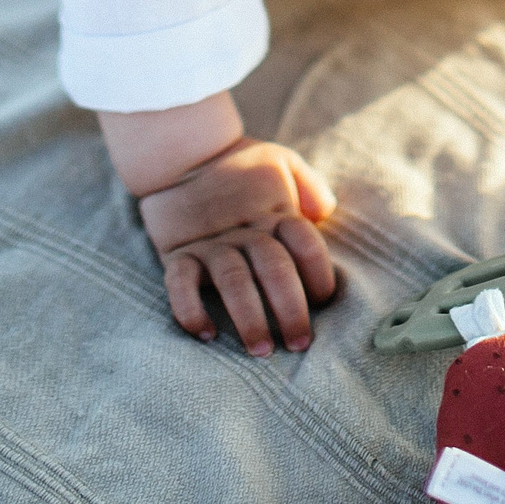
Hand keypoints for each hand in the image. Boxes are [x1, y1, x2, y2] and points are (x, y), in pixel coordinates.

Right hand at [137, 137, 338, 356]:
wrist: (180, 153)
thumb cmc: (238, 164)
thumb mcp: (280, 161)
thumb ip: (308, 185)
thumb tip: (326, 213)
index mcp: (274, 210)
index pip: (304, 242)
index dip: (319, 271)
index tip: (324, 299)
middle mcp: (245, 229)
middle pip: (273, 268)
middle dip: (289, 309)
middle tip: (299, 344)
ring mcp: (210, 243)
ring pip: (233, 281)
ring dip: (248, 318)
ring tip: (260, 350)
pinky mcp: (178, 253)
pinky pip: (181, 284)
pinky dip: (190, 310)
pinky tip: (205, 334)